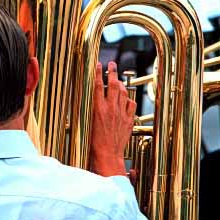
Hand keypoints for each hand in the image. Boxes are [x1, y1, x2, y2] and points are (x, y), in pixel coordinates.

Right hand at [90, 61, 136, 176]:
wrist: (107, 155)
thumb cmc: (94, 142)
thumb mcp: (88, 122)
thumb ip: (92, 108)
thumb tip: (94, 96)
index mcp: (98, 109)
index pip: (98, 86)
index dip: (98, 73)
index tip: (98, 64)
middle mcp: (111, 109)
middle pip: (113, 85)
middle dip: (113, 72)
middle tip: (112, 63)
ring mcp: (121, 114)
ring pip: (123, 93)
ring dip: (120, 84)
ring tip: (118, 79)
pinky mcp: (128, 120)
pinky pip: (131, 104)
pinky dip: (128, 99)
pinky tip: (126, 98)